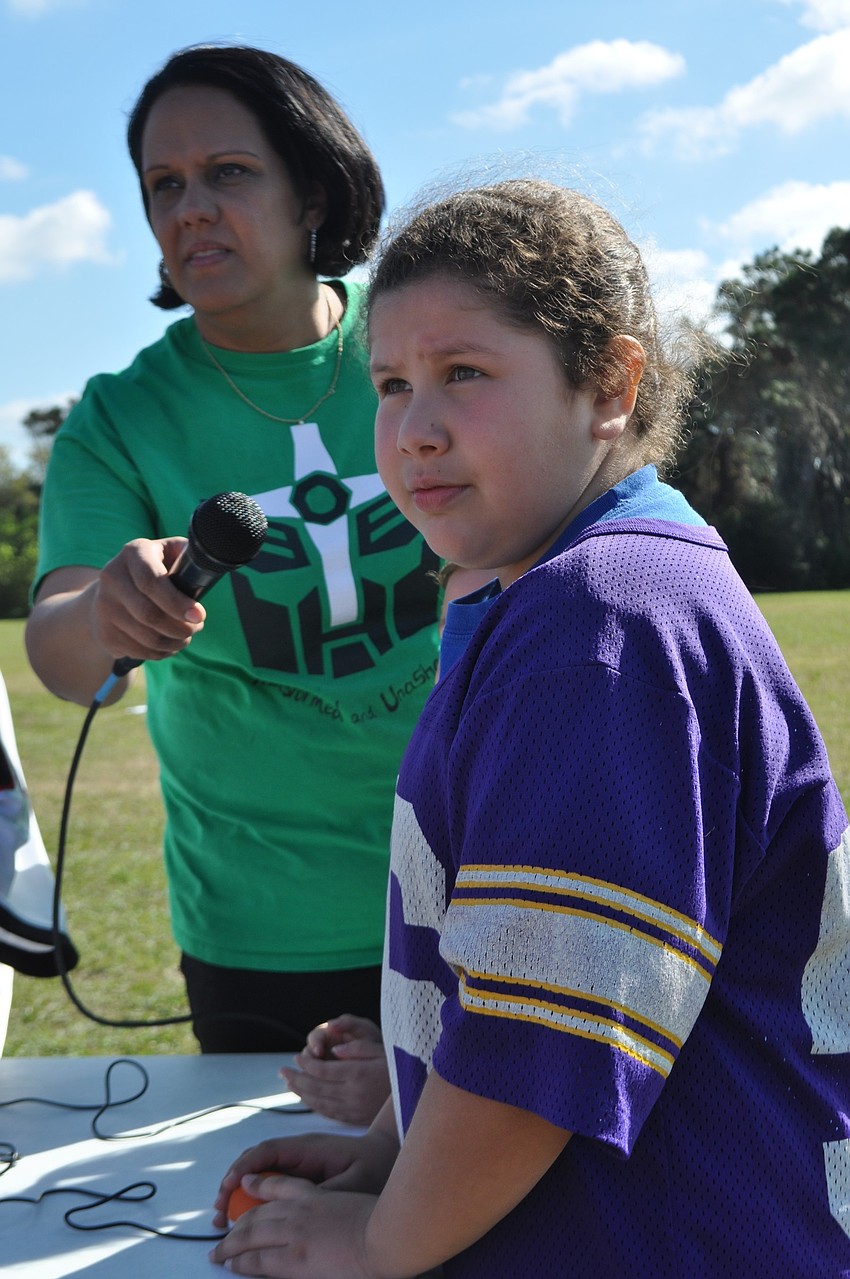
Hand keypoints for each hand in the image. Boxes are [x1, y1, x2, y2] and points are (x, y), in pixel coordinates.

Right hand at [91, 536, 205, 661]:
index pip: (150, 581)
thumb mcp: (171, 553)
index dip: (177, 602)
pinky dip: (160, 653)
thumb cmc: (157, 569)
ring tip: (185, 636)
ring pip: (145, 638)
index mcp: (133, 553)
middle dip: (180, 628)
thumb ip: (189, 558)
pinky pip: (138, 651)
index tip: (199, 616)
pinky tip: (168, 644)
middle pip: (148, 614)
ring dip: (174, 643)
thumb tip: (205, 574)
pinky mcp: (103, 632)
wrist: (115, 588)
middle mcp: (111, 577)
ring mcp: (103, 606)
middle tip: (195, 628)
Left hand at [209, 1178, 381, 1277]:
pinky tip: (233, 1265)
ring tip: (218, 1253)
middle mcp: (299, 1211)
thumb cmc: (378, 1220)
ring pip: (252, 1236)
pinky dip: (243, 1263)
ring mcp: (295, 1235)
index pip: (275, 1191)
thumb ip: (325, 1203)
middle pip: (257, 1215)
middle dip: (236, 1227)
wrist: (386, 1235)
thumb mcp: (348, 1201)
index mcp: (313, 1196)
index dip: (256, 1195)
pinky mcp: (296, 1260)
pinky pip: (260, 1261)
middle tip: (222, 1235)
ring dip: (232, 1246)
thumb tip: (311, 1209)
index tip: (243, 1197)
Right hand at [212, 1129, 397, 1228]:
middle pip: (254, 1162)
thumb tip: (297, 1207)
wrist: (389, 1157)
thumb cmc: (375, 1168)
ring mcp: (297, 1163)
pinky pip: (269, 1183)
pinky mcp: (300, 1175)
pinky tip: (244, 1219)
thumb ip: (325, 1193)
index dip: (243, 1167)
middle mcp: (297, 1152)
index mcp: (308, 1148)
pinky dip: (252, 1199)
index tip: (228, 1188)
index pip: (266, 1151)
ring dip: (237, 1193)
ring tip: (222, 1219)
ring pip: (257, 1173)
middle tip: (218, 1214)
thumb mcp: (355, 1183)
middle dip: (231, 1185)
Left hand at [282, 1015, 389, 1124]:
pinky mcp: (355, 1119)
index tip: (296, 1057)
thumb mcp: (382, 1051)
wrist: (415, 1099)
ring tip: (288, 1083)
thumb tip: (334, 1051)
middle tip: (282, 1071)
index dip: (307, 1064)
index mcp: (359, 1074)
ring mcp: (353, 1109)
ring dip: (300, 1093)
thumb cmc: (398, 1068)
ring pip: (319, 1102)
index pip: (324, 1070)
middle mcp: (354, 1094)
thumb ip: (358, 1048)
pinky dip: (313, 1106)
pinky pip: (328, 1113)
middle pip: (317, 1087)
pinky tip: (305, 1099)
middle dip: (297, 1078)